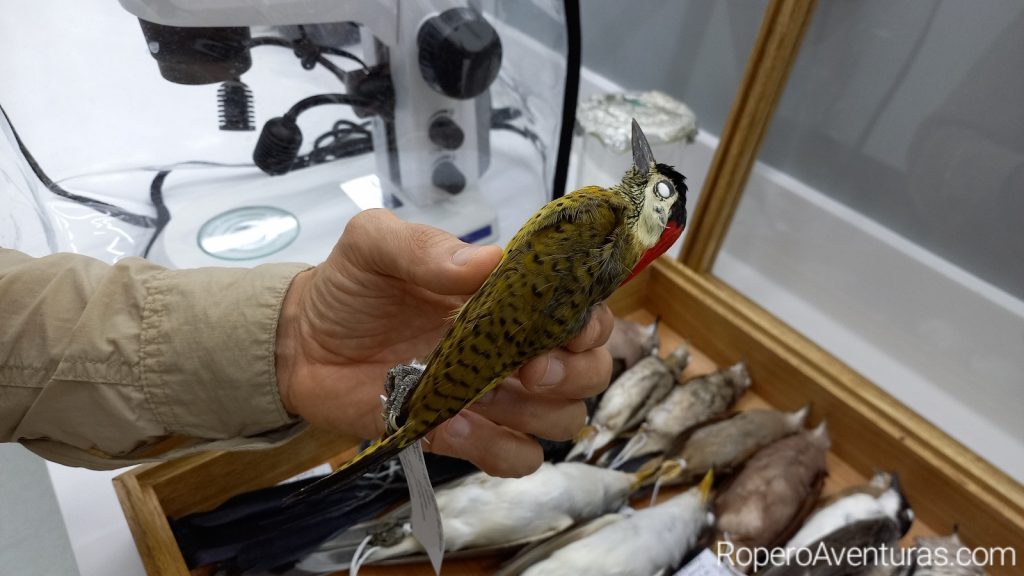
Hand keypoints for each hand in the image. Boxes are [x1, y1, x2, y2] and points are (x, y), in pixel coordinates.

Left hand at [276, 209, 613, 476]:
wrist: (301, 342)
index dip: (589, 322)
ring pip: (561, 420)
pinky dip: (499, 449)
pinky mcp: (461, 437)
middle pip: (589, 372)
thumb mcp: (374, 245)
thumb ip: (423, 246)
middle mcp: (513, 349)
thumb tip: (490, 260)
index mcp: (507, 299)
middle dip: (575, 373)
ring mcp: (491, 397)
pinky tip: (458, 425)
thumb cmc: (348, 286)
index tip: (566, 325)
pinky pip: (513, 459)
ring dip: (541, 414)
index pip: (581, 312)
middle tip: (530, 368)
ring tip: (486, 395)